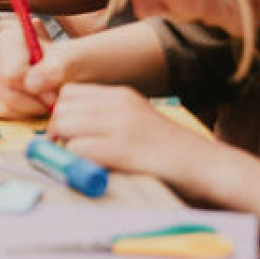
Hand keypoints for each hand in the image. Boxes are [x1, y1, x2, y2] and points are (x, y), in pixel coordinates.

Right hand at [0, 21, 65, 118]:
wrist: (57, 72)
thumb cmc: (65, 65)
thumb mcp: (73, 61)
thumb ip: (56, 68)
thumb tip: (32, 83)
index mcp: (8, 38)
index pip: (12, 76)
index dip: (36, 92)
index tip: (53, 95)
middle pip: (5, 92)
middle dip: (31, 104)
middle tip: (50, 103)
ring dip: (24, 112)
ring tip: (40, 103)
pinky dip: (11, 115)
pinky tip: (25, 106)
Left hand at [47, 83, 212, 180]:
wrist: (202, 164)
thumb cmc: (165, 149)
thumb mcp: (134, 120)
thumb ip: (104, 117)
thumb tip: (64, 127)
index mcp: (121, 95)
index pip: (69, 91)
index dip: (62, 112)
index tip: (68, 132)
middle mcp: (119, 104)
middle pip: (61, 107)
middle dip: (58, 130)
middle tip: (69, 149)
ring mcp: (120, 125)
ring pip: (62, 124)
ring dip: (63, 145)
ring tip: (81, 159)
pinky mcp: (120, 148)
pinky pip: (76, 147)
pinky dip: (75, 160)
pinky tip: (93, 167)